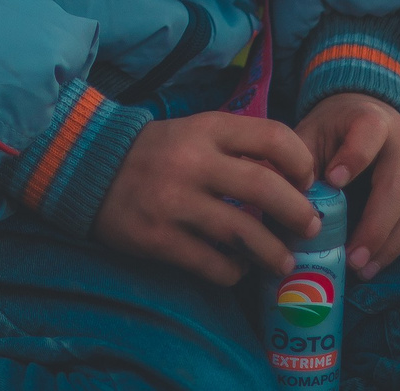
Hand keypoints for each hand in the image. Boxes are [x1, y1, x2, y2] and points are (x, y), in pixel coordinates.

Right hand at [92, 111, 318, 285]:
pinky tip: (237, 269)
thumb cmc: (157, 152)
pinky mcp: (158, 238)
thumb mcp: (194, 131)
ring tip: (283, 262)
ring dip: (274, 253)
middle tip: (311, 228)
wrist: (88, 168)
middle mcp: (192, 162)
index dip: (301, 162)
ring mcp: (174, 202)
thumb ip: (236, 147)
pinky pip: (212, 264)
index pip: (271, 137)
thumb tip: (292, 181)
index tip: (307, 181)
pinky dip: (233, 271)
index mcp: (206, 128)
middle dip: (298, 213)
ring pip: (244, 234)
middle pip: (265, 188)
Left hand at [296, 91, 399, 280]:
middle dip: (374, 229)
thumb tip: (292, 203)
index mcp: (372, 119)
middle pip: (397, 187)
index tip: (332, 182)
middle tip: (352, 260)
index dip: (352, 158)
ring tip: (364, 269)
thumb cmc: (334, 134)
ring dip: (391, 246)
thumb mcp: (312, 136)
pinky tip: (385, 257)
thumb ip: (300, 164)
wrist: (371, 118)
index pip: (368, 134)